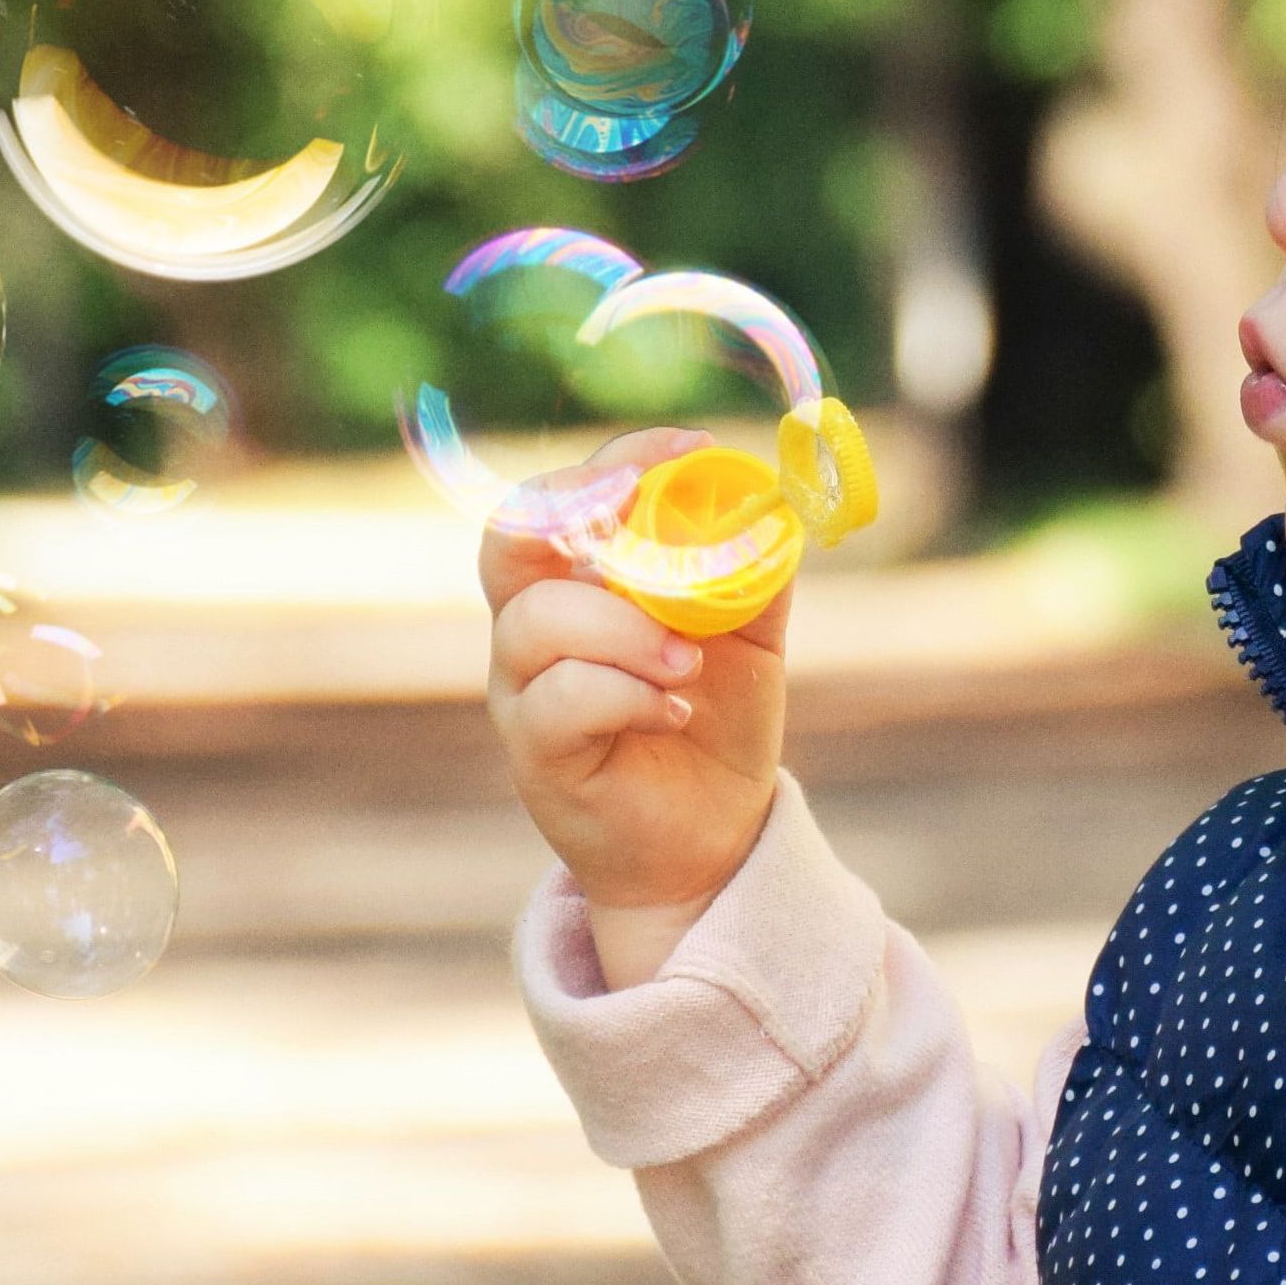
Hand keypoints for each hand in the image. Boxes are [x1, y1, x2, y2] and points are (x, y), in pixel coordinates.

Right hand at [483, 427, 789, 985]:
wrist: (711, 837)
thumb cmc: (714, 722)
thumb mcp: (751, 634)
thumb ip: (755, 566)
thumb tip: (775, 496)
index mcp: (578, 580)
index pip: (565, 495)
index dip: (618, 459)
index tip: (690, 447)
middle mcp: (534, 626)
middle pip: (510, 538)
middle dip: (576, 508)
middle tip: (645, 510)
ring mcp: (524, 690)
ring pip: (538, 621)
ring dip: (624, 627)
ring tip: (688, 661)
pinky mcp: (535, 752)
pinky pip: (558, 700)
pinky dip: (624, 693)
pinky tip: (672, 709)